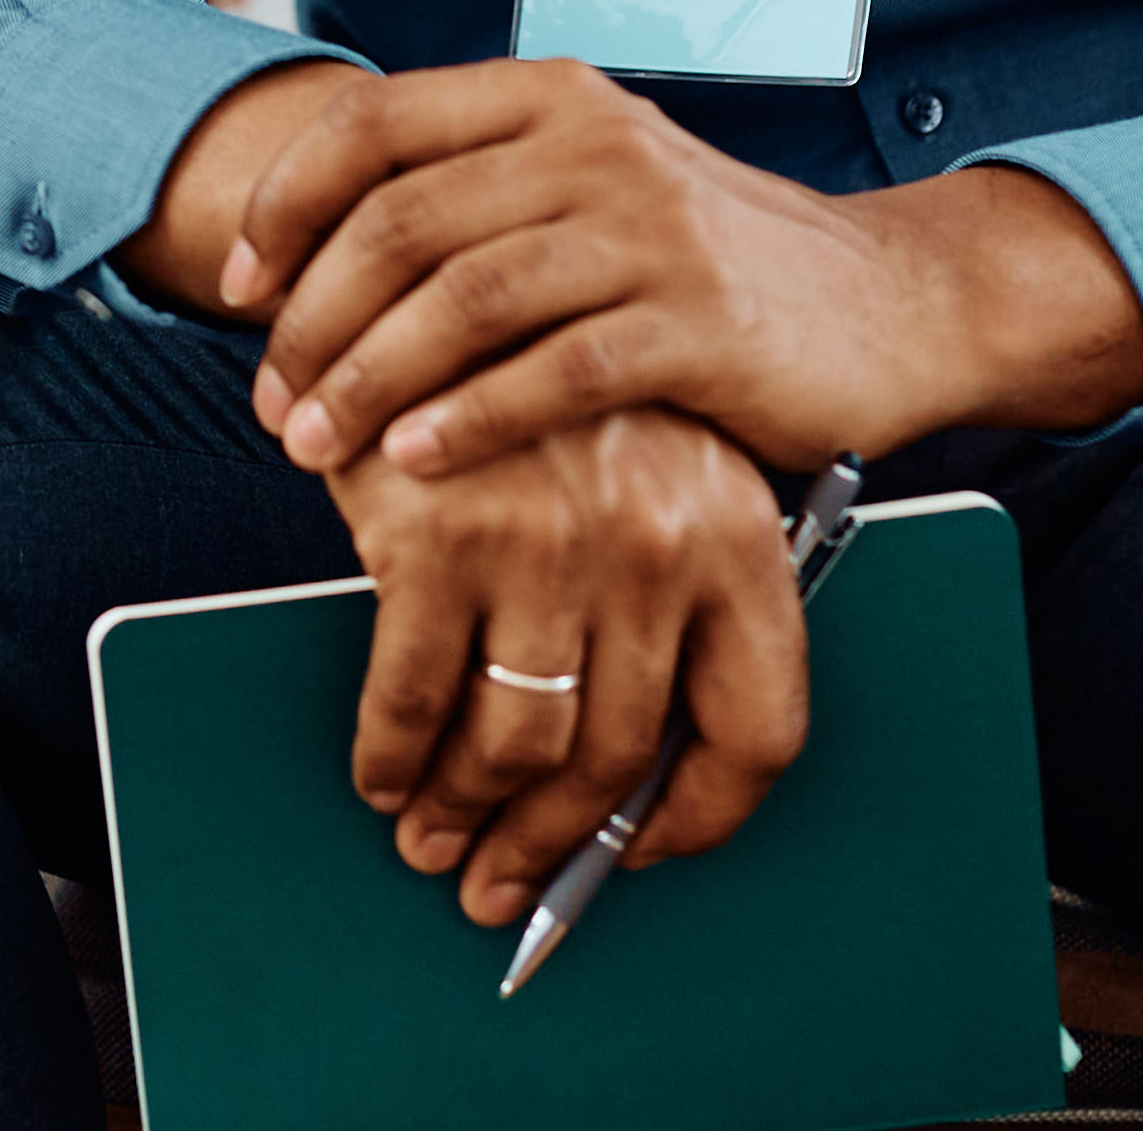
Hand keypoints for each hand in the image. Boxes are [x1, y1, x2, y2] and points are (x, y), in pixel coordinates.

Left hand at [221, 59, 1142, 483]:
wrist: (891, 304)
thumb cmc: (709, 265)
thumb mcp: (591, 192)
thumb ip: (477, 197)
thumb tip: (309, 253)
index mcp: (548, 98)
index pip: (374, 122)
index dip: (285, 201)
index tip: (231, 286)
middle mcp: (593, 142)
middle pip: (402, 220)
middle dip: (311, 320)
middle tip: (266, 404)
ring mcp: (650, 226)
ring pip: (464, 296)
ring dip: (369, 379)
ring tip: (315, 448)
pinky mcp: (702, 319)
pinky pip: (556, 371)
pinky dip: (472, 419)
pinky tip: (421, 465)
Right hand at [338, 405, 808, 923]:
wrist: (440, 260)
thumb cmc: (554, 394)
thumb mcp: (652, 476)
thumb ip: (664, 604)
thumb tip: (631, 780)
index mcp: (738, 537)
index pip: (758, 730)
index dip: (700, 819)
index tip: (636, 854)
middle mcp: (659, 546)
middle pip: (617, 759)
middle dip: (545, 847)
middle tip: (500, 882)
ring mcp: (553, 544)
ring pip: (515, 746)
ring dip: (464, 814)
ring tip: (432, 835)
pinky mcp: (442, 538)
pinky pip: (416, 700)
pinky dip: (393, 759)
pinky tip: (384, 772)